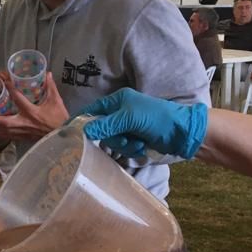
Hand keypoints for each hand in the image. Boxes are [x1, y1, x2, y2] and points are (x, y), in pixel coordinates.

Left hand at [0, 71, 67, 142]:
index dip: (11, 89)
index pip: (18, 99)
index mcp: (32, 112)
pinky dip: (2, 134)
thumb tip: (47, 74)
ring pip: (4, 131)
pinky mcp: (25, 138)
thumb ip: (51, 87)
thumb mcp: (56, 101)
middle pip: (4, 122)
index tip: (5, 81)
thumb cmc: (61, 119)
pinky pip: (10, 137)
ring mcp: (24, 132)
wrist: (65, 136)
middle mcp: (25, 123)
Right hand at [77, 88, 207, 159]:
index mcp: (117, 101)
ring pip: (111, 141)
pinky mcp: (135, 140)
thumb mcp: (130, 118)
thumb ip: (106, 124)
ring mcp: (127, 128)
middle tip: (124, 139)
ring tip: (138, 143)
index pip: (90, 111)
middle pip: (99, 130)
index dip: (79, 121)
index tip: (66, 133)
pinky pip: (122, 149)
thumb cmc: (158, 119)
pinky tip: (143, 147)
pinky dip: (131, 150)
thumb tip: (83, 131)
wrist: (185, 134)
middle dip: (111, 137)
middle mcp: (120, 113)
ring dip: (124, 145)